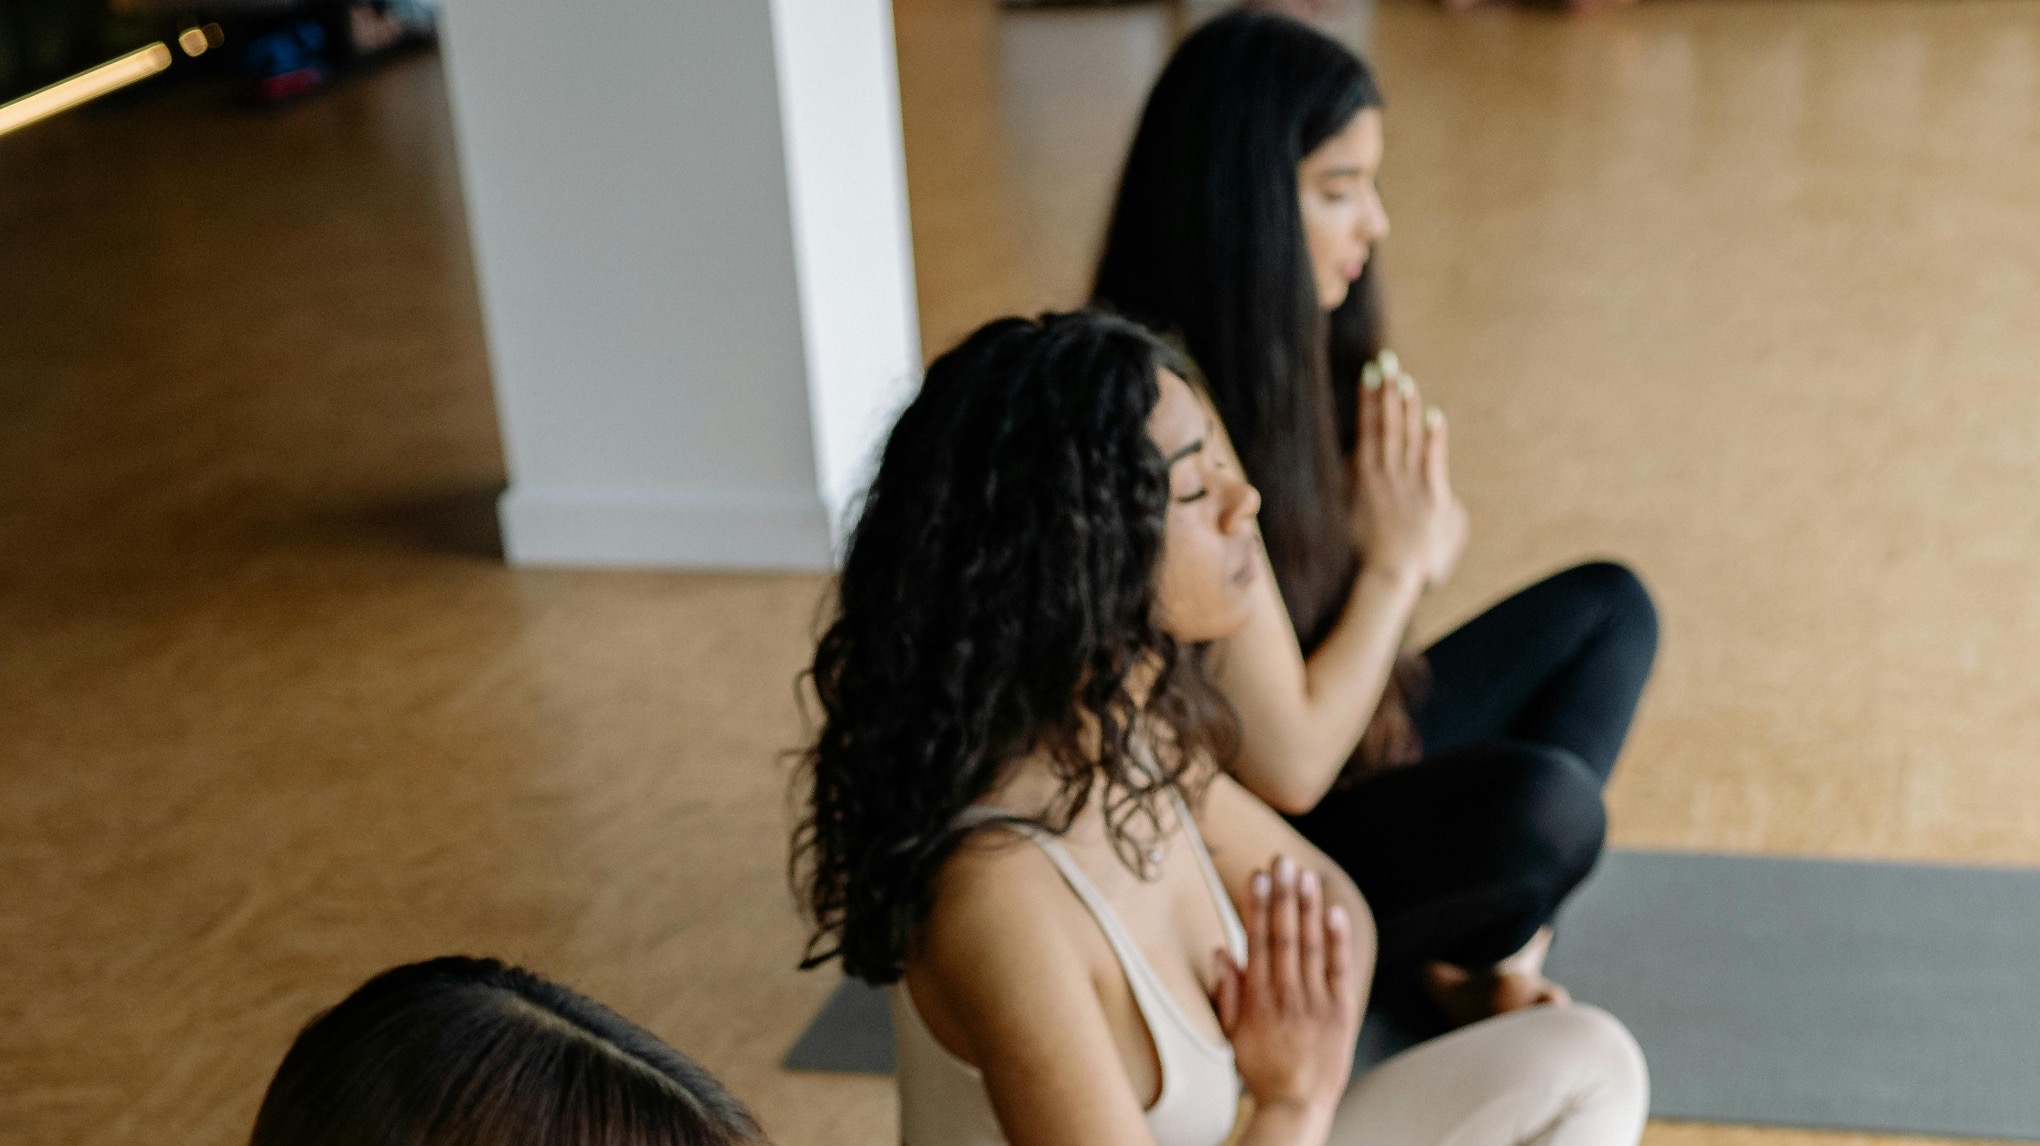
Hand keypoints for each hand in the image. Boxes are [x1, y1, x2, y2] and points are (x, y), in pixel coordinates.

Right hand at [1213, 854, 1358, 1118]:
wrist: (1296, 1105)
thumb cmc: (1261, 1069)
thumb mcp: (1232, 1033)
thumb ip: (1227, 991)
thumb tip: (1221, 952)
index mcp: (1257, 998)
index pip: (1257, 940)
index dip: (1258, 905)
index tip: (1257, 875)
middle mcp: (1286, 995)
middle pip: (1284, 935)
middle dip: (1283, 895)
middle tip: (1282, 860)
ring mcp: (1315, 1002)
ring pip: (1311, 945)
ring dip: (1307, 907)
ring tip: (1304, 874)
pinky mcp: (1340, 1012)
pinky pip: (1338, 969)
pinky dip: (1337, 940)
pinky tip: (1333, 912)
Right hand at [1350, 352, 1467, 588]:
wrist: (1387, 578)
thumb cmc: (1373, 556)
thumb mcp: (1361, 517)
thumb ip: (1367, 489)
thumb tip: (1362, 469)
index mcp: (1366, 477)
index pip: (1369, 429)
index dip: (1370, 400)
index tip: (1371, 374)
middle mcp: (1384, 474)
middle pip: (1385, 425)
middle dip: (1386, 391)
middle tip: (1385, 361)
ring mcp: (1406, 484)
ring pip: (1405, 437)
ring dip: (1405, 406)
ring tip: (1403, 378)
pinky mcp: (1430, 497)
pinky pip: (1431, 461)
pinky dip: (1433, 437)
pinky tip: (1434, 414)